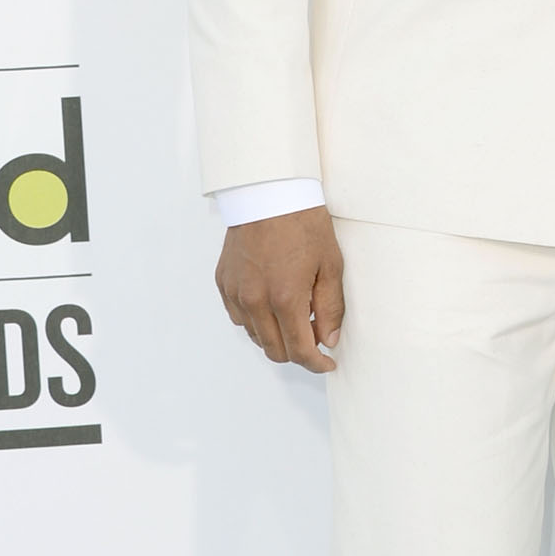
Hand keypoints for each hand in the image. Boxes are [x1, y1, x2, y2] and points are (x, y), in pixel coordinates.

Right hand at [216, 207, 345, 370]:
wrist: (268, 192)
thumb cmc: (302, 222)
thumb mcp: (330, 265)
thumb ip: (330, 308)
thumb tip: (329, 338)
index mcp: (285, 298)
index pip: (300, 350)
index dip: (317, 363)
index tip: (327, 362)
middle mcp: (255, 300)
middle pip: (275, 350)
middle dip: (297, 352)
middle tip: (315, 339)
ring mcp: (236, 293)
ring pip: (255, 336)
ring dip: (276, 336)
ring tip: (295, 316)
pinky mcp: (224, 283)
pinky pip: (238, 317)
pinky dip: (256, 320)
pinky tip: (271, 305)